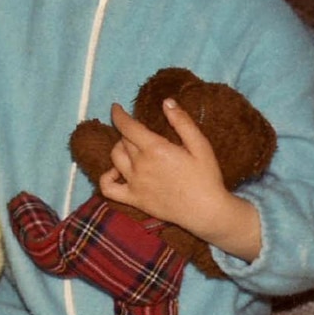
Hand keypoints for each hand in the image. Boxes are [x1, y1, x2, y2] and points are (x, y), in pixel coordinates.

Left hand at [99, 99, 260, 261]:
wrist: (207, 212)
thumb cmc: (206, 177)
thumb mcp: (200, 145)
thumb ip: (182, 122)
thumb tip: (166, 102)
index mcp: (155, 149)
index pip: (127, 126)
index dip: (118, 114)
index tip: (116, 107)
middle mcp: (140, 165)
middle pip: (124, 140)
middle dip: (128, 132)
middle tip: (140, 131)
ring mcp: (134, 183)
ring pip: (115, 158)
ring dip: (120, 148)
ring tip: (132, 147)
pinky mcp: (134, 199)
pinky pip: (108, 188)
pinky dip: (106, 177)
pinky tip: (117, 171)